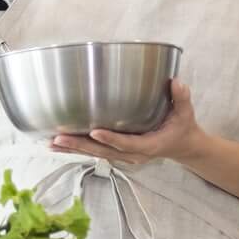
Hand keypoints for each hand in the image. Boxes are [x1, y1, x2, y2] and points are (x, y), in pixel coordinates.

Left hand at [52, 79, 204, 168]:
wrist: (182, 145)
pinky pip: (95, 151)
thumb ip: (181, 97)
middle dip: (80, 145)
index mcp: (149, 146)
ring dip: (73, 148)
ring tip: (51, 142)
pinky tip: (59, 142)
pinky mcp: (116, 153)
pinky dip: (77, 147)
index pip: (127, 144)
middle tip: (59, 137)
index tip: (94, 131)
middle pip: (103, 152)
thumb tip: (176, 82)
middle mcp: (133, 154)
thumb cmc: (182, 127)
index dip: (111, 139)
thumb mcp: (186, 112)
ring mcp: (123, 156)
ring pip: (95, 153)